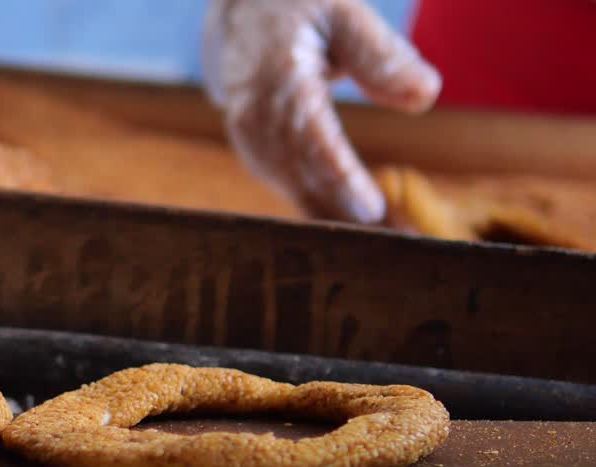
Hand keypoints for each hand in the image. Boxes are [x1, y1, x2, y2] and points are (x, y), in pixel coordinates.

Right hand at [202, 0, 441, 223]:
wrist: (242, 17)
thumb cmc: (301, 9)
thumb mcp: (345, 13)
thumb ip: (382, 54)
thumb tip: (425, 95)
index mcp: (277, 75)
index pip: (308, 136)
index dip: (337, 176)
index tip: (370, 210)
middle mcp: (253, 112)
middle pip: (298, 173)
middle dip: (343, 212)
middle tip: (395, 241)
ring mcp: (247, 134)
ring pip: (289, 186)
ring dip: (334, 218)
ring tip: (385, 241)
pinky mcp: (253, 150)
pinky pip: (285, 184)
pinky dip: (319, 207)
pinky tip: (353, 227)